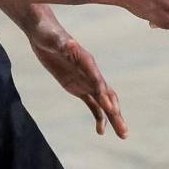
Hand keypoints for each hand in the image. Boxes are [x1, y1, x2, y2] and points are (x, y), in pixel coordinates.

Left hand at [24, 12, 128, 138]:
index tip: (111, 109)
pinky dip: (98, 116)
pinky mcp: (78, 87)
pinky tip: (100, 131)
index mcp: (86, 61)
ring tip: (122, 135)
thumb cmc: (48, 33)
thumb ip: (63, 44)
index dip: (103, 94)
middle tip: (124, 131)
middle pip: (107, 95)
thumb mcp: (53, 39)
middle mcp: (90, 72)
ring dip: (113, 118)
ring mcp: (86, 81)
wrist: (44, 33)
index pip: (97, 79)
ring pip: (103, 102)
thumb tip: (70, 44)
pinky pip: (91, 104)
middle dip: (116, 113)